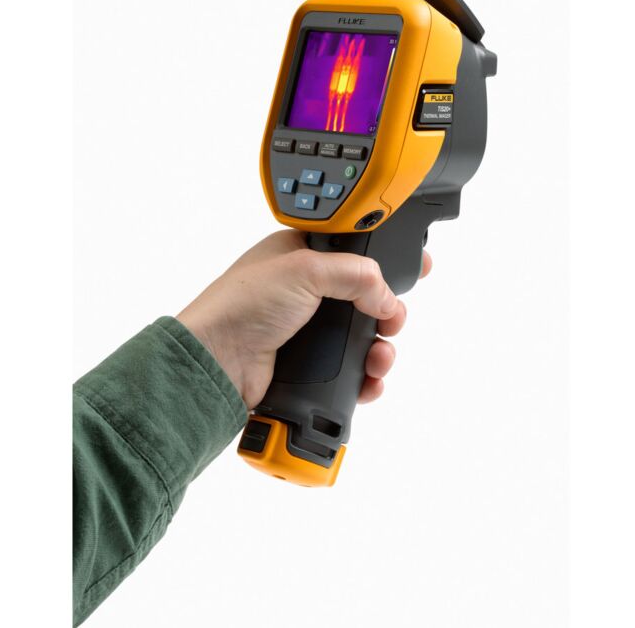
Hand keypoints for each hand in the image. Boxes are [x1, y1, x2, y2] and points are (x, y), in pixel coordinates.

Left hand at [177, 230, 431, 409]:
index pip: (357, 253)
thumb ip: (357, 275)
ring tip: (379, 359)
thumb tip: (387, 299)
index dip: (386, 261)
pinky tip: (370, 380)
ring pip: (364, 339)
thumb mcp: (305, 269)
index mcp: (304, 258)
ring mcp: (309, 332)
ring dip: (380, 350)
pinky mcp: (310, 366)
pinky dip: (367, 377)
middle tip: (392, 323)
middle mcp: (309, 294)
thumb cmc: (243, 305)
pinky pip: (352, 371)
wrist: (216, 361)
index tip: (418, 268)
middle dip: (388, 314)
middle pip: (368, 300)